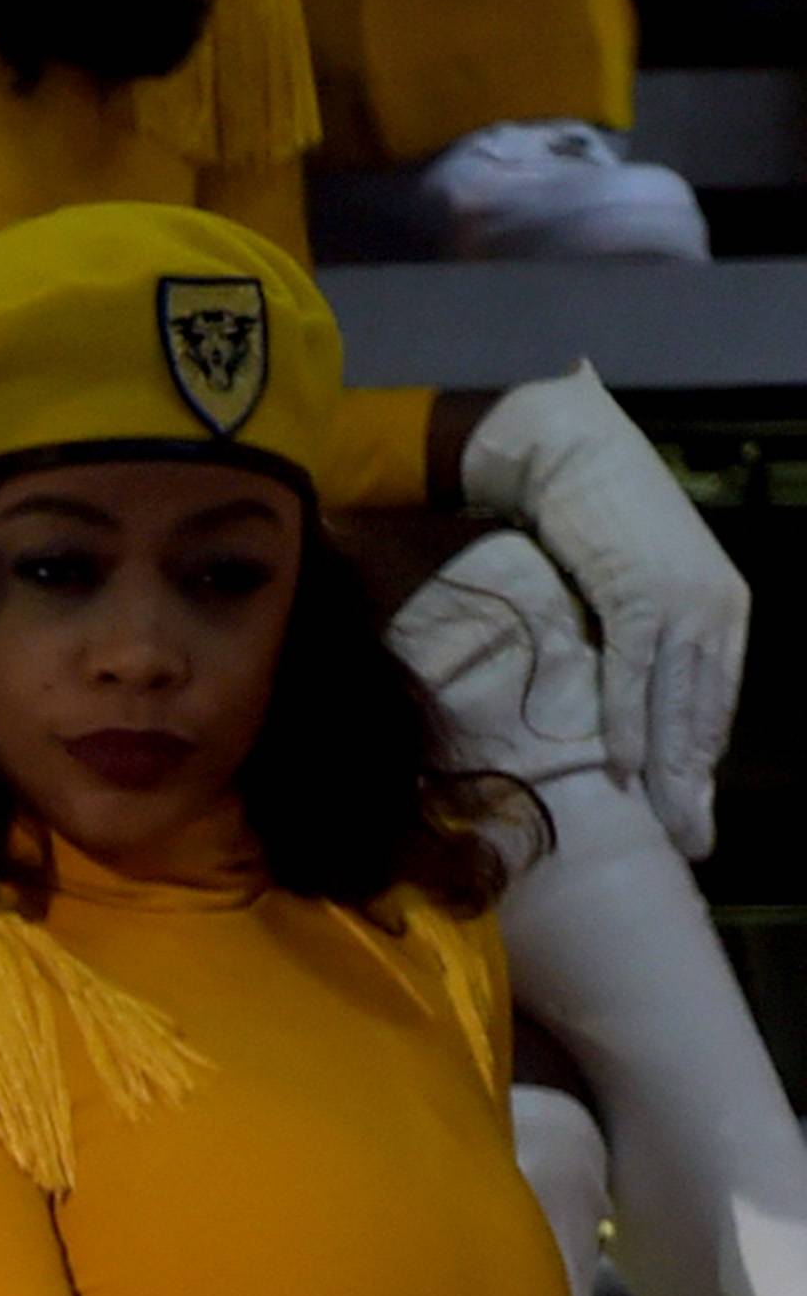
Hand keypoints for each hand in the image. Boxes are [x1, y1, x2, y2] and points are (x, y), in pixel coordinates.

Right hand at [459, 371, 746, 862]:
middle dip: (695, 783)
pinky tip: (619, 767)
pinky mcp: (637, 592)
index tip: (692, 815)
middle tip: (690, 842)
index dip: (703, 763)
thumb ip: (645, 641)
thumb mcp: (637, 586)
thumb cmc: (599, 519)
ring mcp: (680, 599)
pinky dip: (626, 722)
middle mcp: (714, 605)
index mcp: (724, 606)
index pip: (717, 701)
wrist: (570, 453)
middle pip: (703, 713)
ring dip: (666, 770)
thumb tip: (629, 704)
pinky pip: (632, 673)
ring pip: (674, 702)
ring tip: (661, 825)